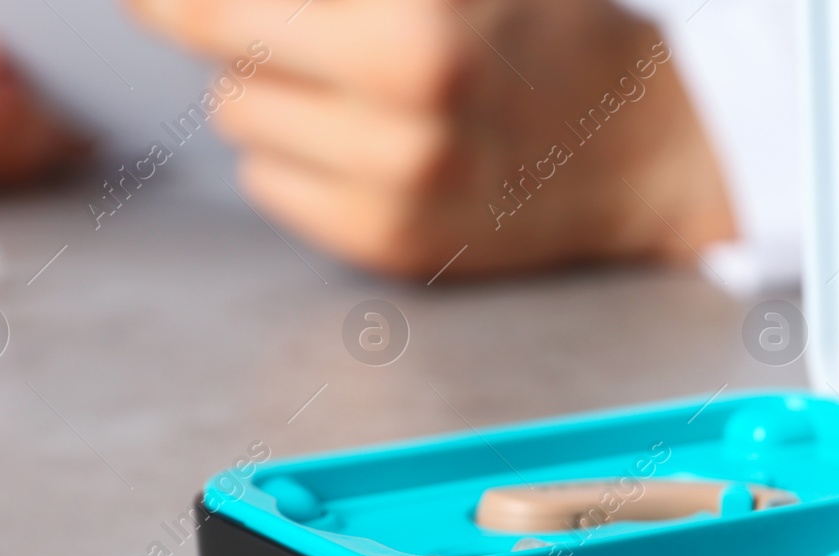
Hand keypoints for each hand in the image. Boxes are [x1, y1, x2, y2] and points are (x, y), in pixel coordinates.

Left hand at [126, 0, 736, 278]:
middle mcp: (407, 106)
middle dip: (244, 30)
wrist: (640, 148)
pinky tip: (372, 145)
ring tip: (363, 89)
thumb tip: (198, 2)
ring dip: (273, 94)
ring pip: (239, 122)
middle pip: (222, 51)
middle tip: (310, 31)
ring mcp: (398, 189)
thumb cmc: (547, 27)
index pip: (226, 3)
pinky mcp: (390, 249)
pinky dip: (296, 158)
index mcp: (422, 20)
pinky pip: (270, 188)